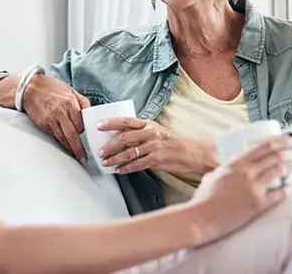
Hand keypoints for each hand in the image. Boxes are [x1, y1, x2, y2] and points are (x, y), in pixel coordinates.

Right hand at [22, 75, 90, 162]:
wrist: (30, 88)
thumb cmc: (51, 87)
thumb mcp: (70, 90)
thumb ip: (82, 102)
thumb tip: (90, 114)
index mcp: (70, 103)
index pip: (81, 123)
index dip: (85, 131)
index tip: (88, 137)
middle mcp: (60, 112)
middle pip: (73, 135)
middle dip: (79, 148)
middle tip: (84, 157)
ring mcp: (51, 119)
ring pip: (63, 138)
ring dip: (70, 149)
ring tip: (77, 156)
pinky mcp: (43, 124)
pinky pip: (55, 136)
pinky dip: (61, 143)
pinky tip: (65, 147)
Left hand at [97, 118, 218, 174]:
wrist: (193, 152)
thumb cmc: (173, 142)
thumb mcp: (157, 131)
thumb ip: (141, 132)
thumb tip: (121, 136)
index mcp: (148, 124)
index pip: (125, 121)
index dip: (110, 123)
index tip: (98, 126)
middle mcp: (150, 133)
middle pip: (124, 138)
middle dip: (109, 146)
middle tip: (99, 152)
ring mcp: (154, 146)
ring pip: (128, 153)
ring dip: (114, 159)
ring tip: (106, 163)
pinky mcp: (157, 159)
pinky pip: (137, 164)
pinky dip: (126, 168)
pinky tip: (119, 170)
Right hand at [189, 135, 291, 242]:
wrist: (203, 218)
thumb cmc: (204, 199)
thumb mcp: (212, 177)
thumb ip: (221, 171)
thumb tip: (223, 170)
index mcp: (235, 164)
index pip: (262, 147)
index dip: (279, 141)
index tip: (287, 138)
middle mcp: (247, 173)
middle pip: (274, 156)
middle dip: (289, 152)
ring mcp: (254, 188)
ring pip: (279, 171)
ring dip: (290, 166)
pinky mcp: (259, 204)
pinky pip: (280, 194)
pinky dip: (289, 188)